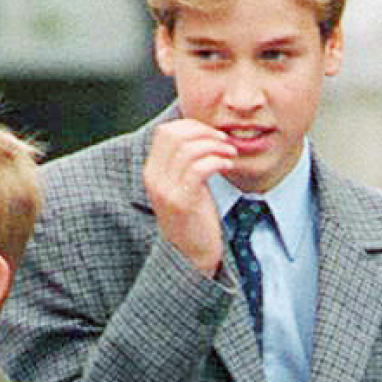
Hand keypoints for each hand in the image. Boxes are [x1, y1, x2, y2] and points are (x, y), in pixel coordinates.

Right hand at [142, 119, 235, 276]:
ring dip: (216, 146)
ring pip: (189, 149)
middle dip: (205, 132)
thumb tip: (201, 133)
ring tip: (230, 154)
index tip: (213, 135)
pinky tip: (227, 166)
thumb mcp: (182, 185)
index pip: (166, 131)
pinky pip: (200, 168)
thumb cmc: (193, 217)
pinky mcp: (183, 202)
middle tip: (224, 141)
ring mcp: (166, 190)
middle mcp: (154, 178)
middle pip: (175, 135)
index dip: (193, 126)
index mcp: (152, 171)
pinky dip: (218, 161)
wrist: (190, 254)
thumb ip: (183, 162)